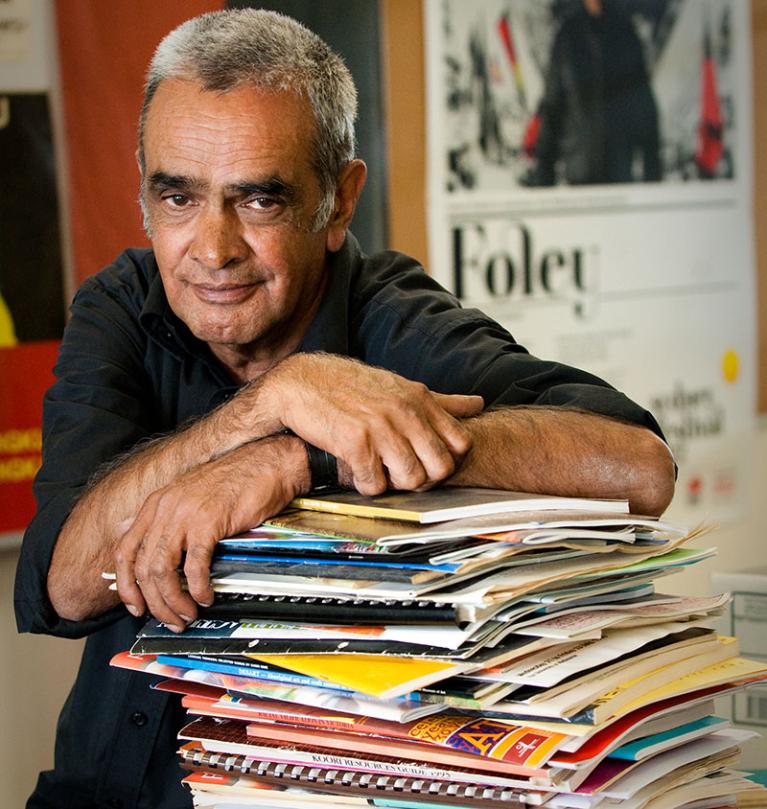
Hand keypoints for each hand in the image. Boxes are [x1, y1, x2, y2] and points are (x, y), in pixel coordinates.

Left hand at [113, 434, 307, 629]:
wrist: (267, 463)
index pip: (125, 551)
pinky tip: (206, 596)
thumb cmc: (237, 482)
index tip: (136, 606)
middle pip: (143, 568)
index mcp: (157, 504)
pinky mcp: (208, 523)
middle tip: (171, 619)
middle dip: (154, 602)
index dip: (126, 585)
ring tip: (187, 613)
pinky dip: (198, 588)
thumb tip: (169, 566)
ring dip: (173, 601)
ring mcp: (185, 515)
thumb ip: (176, 524)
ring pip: (162, 571)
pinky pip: (194, 567)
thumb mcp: (193, 499)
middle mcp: (165, 509)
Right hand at [261, 354, 483, 494]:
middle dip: (423, 479)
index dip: (447, 461)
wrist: (302, 383)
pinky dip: (366, 485)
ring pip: (411, 480)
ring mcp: (381, 427)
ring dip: (394, 484)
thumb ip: (442, 402)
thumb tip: (479, 404)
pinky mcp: (355, 442)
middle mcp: (405, 412)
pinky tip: (357, 471)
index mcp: (420, 399)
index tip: (426, 462)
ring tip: (377, 471)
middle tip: (401, 473)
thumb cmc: (353, 387)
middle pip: (439, 468)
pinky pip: (375, 484)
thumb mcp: (402, 387)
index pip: (460, 444)